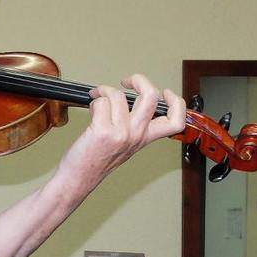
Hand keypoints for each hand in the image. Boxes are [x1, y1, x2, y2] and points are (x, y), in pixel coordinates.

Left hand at [58, 74, 185, 186]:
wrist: (79, 178)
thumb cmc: (96, 161)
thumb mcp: (124, 145)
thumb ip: (132, 127)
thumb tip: (128, 101)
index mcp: (144, 138)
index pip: (175, 121)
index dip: (177, 102)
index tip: (166, 92)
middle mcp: (136, 135)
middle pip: (151, 96)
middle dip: (139, 79)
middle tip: (127, 81)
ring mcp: (120, 133)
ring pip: (118, 95)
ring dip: (104, 91)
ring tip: (98, 99)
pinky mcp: (102, 131)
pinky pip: (101, 102)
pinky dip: (94, 101)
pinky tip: (91, 110)